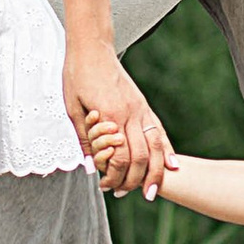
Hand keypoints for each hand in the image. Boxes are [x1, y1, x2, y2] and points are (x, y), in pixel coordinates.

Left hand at [71, 59, 168, 201]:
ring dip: (156, 172)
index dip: (114, 176)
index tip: (105, 186)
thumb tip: (90, 166)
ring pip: (156, 145)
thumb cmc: (78, 76)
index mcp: (110, 116)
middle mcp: (130, 113)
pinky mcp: (144, 105)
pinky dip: (167, 150)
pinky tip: (172, 165)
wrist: (92, 49)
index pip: (119, 157)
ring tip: (153, 191)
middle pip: (141, 156)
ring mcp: (140, 109)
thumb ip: (83, 138)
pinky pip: (159, 131)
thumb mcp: (72, 108)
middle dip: (135, 181)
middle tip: (126, 195)